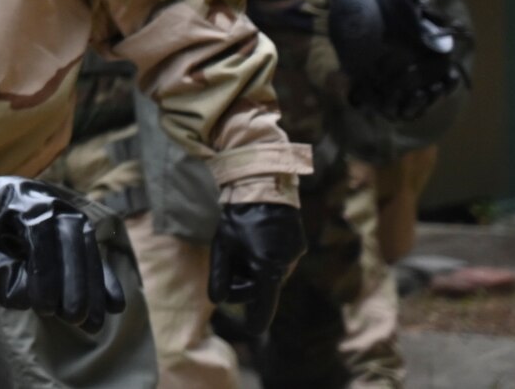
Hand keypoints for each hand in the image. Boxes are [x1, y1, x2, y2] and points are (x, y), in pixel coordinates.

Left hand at [0, 168, 123, 333]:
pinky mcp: (59, 229)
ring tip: (93, 323)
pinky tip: (113, 304)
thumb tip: (32, 299)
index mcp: (10, 194)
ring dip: (92, 283)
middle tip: (74, 319)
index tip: (43, 307)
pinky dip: (99, 276)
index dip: (47, 269)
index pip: (41, 228)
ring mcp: (53, 209)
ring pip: (84, 243)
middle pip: (72, 232)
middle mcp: (39, 196)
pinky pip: (85, 251)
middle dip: (78, 278)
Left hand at [208, 202, 303, 337]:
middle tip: (230, 261)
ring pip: (272, 273)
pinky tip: (255, 238)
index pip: (264, 305)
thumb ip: (219, 275)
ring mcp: (295, 254)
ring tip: (242, 244)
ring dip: (257, 269)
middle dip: (246, 281)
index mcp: (268, 269)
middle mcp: (286, 265)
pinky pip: (281, 260)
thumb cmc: (239, 215)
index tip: (251, 330)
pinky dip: (267, 257)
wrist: (263, 184)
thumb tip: (215, 300)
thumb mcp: (223, 245)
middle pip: (264, 287)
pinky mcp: (299, 244)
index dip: (257, 319)